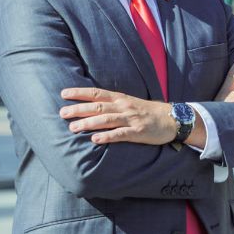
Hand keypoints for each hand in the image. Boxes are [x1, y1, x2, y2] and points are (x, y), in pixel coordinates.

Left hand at [59, 88, 174, 144]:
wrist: (171, 118)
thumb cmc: (147, 112)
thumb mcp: (128, 103)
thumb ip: (111, 104)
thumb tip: (90, 106)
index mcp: (120, 99)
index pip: (96, 93)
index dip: (79, 93)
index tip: (63, 94)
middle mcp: (123, 106)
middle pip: (97, 106)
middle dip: (78, 109)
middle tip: (62, 113)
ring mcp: (131, 119)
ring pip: (106, 120)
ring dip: (88, 123)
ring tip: (73, 128)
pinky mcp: (138, 132)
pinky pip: (120, 134)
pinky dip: (107, 137)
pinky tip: (95, 140)